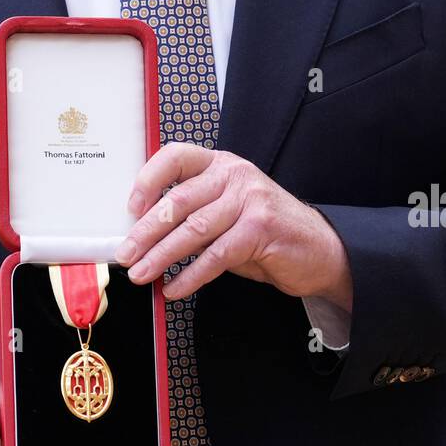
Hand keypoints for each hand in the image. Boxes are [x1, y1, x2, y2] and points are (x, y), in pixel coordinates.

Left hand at [117, 143, 353, 307]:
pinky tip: (175, 288)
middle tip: (126, 253)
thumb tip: (146, 236)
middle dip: (146, 231)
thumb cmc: (266, 232)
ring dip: (162, 256)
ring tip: (142, 274)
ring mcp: (250, 199)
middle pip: (179, 200)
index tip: (130, 208)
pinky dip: (191, 275)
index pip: (176, 156)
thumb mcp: (226, 214)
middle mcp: (235, 175)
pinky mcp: (261, 228)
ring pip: (194, 229)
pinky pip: (216, 255)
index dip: (148, 180)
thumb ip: (193, 216)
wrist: (319, 250)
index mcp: (221, 164)